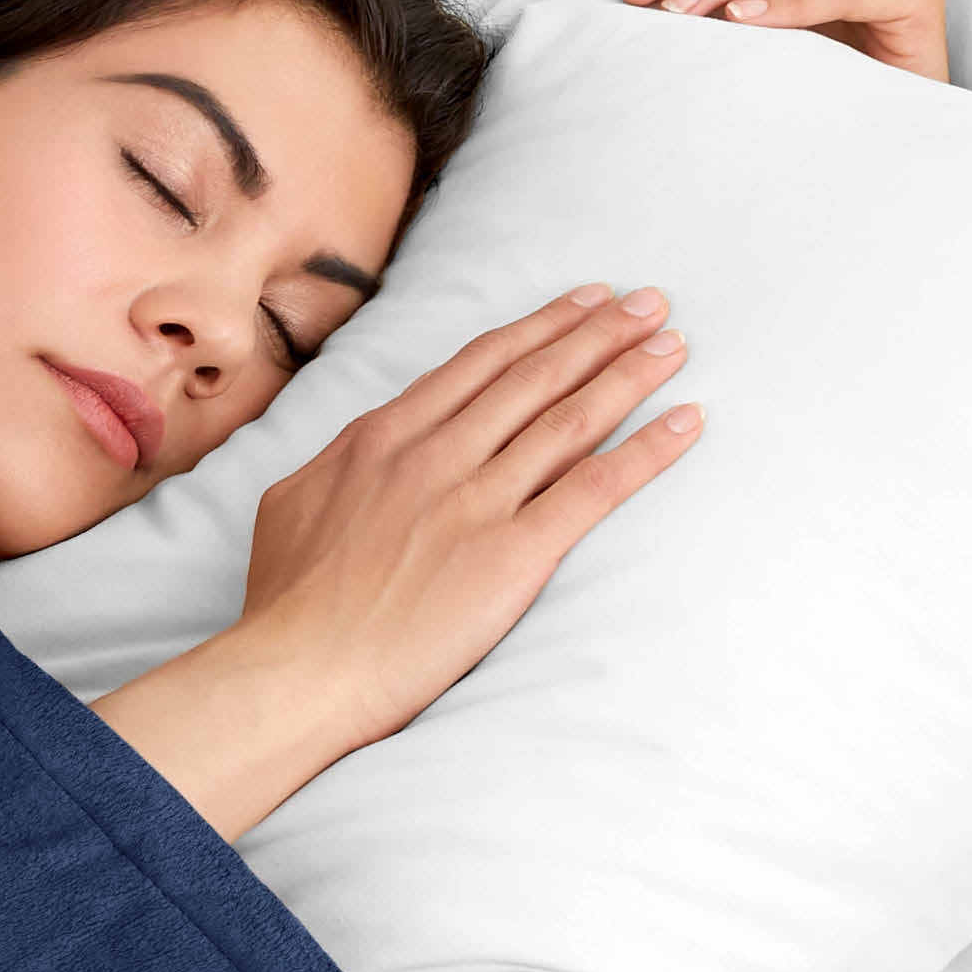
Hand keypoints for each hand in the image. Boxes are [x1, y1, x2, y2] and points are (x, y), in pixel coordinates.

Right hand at [237, 283, 701, 754]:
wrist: (298, 669)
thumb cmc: (286, 603)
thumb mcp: (292, 505)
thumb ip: (337, 465)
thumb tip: (360, 446)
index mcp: (380, 439)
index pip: (476, 366)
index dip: (538, 328)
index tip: (582, 302)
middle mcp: (434, 456)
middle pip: (533, 378)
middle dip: (599, 333)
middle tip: (650, 304)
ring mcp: (475, 502)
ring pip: (569, 420)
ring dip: (628, 374)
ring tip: (672, 344)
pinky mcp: (513, 555)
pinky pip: (594, 489)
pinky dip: (647, 451)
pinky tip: (686, 422)